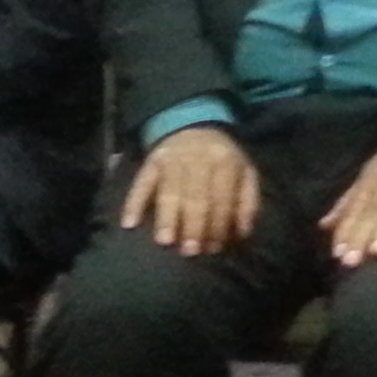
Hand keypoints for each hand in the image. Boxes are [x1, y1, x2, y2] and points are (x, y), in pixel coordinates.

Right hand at [122, 125, 260, 257]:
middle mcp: (197, 159)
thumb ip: (247, 202)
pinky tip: (129, 224)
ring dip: (166, 217)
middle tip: (190, 251)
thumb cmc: (221, 160)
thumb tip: (242, 233)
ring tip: (165, 242)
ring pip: (168, 190)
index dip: (218, 224)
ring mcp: (171, 159)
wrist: (192, 125)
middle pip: (195, 196)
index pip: (222, 197)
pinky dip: (134, 202)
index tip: (213, 248)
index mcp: (225, 162)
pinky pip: (140, 183)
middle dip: (193, 225)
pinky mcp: (150, 161)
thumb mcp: (244, 173)